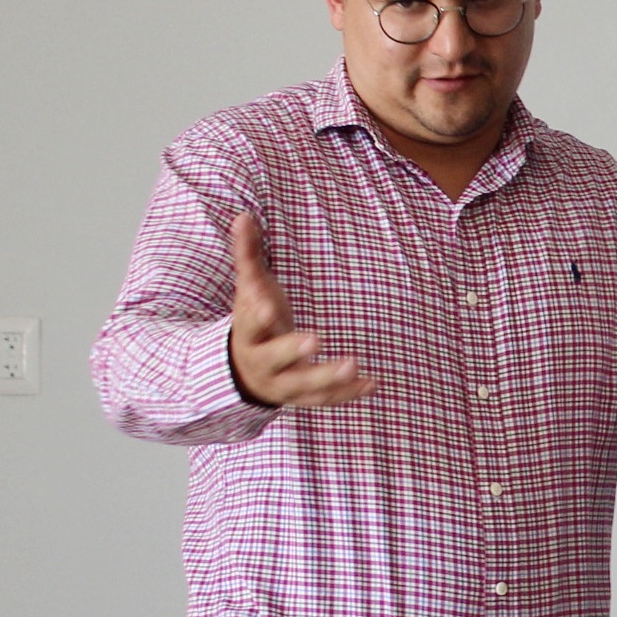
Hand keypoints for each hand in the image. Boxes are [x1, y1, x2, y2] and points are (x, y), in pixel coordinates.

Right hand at [225, 210, 372, 408]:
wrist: (244, 371)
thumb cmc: (255, 320)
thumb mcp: (250, 289)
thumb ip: (248, 255)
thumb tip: (242, 216)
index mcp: (246, 332)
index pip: (248, 323)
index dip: (256, 314)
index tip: (267, 306)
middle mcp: (260, 361)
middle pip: (272, 359)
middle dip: (292, 350)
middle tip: (315, 339)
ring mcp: (280, 384)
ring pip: (302, 386)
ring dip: (327, 378)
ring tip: (354, 364)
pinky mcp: (302, 397)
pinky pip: (325, 400)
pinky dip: (348, 393)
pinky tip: (373, 383)